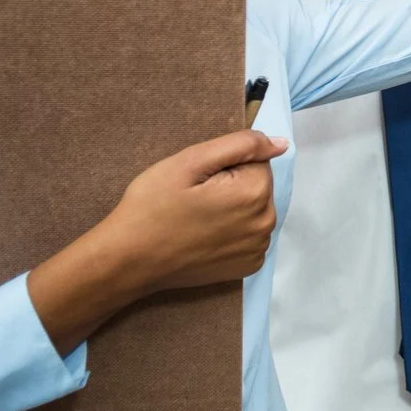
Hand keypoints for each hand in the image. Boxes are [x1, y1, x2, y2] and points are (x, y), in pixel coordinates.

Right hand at [28, 129, 286, 352]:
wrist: (129, 260)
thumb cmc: (153, 206)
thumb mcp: (190, 162)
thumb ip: (241, 145)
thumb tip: (281, 143)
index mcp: (255, 193)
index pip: (256, 160)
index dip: (225, 164)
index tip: (199, 180)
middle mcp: (266, 223)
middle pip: (257, 185)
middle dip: (232, 185)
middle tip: (194, 198)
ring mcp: (258, 249)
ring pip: (254, 210)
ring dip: (233, 208)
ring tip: (197, 217)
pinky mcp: (248, 267)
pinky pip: (249, 235)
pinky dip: (233, 232)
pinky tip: (204, 236)